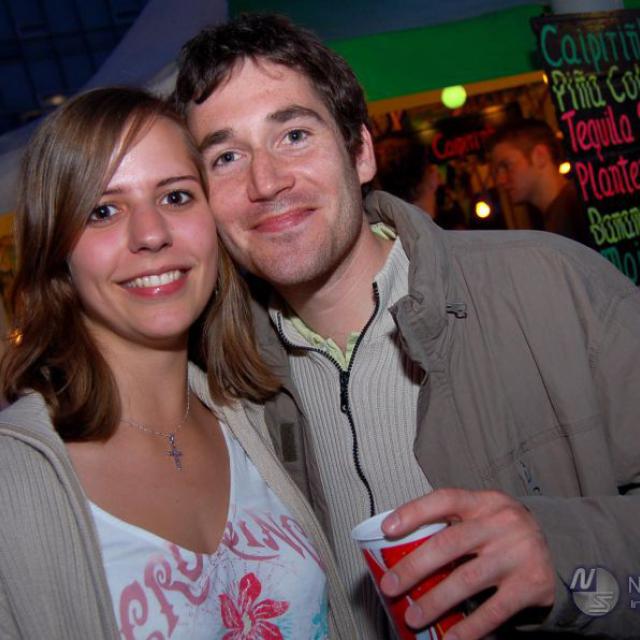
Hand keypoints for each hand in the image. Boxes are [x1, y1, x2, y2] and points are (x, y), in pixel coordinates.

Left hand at [379, 488, 555, 639]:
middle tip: (391, 586)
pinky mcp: (531, 584)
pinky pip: (494, 609)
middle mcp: (500, 523)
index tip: (387, 531)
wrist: (559, 546)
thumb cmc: (502, 531)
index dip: (413, 513)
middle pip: (449, 544)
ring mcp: (517, 553)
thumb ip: (451, 526)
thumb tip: (401, 549)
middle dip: (414, 567)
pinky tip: (451, 638)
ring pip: (467, 579)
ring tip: (414, 617)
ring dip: (435, 601)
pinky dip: (470, 627)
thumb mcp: (481, 516)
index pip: (444, 500)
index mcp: (482, 502)